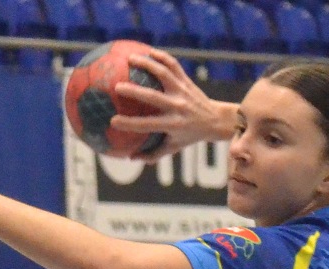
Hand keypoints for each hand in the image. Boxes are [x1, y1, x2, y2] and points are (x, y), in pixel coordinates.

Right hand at [109, 49, 235, 162]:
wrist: (215, 120)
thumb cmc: (189, 136)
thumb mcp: (173, 147)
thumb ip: (153, 154)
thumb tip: (130, 158)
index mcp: (172, 125)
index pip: (147, 125)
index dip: (130, 124)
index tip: (112, 121)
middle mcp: (177, 106)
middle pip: (153, 97)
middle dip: (135, 92)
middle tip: (116, 87)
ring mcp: (182, 91)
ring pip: (164, 74)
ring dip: (147, 64)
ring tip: (130, 58)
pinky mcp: (186, 81)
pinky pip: (173, 65)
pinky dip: (162, 57)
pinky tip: (148, 51)